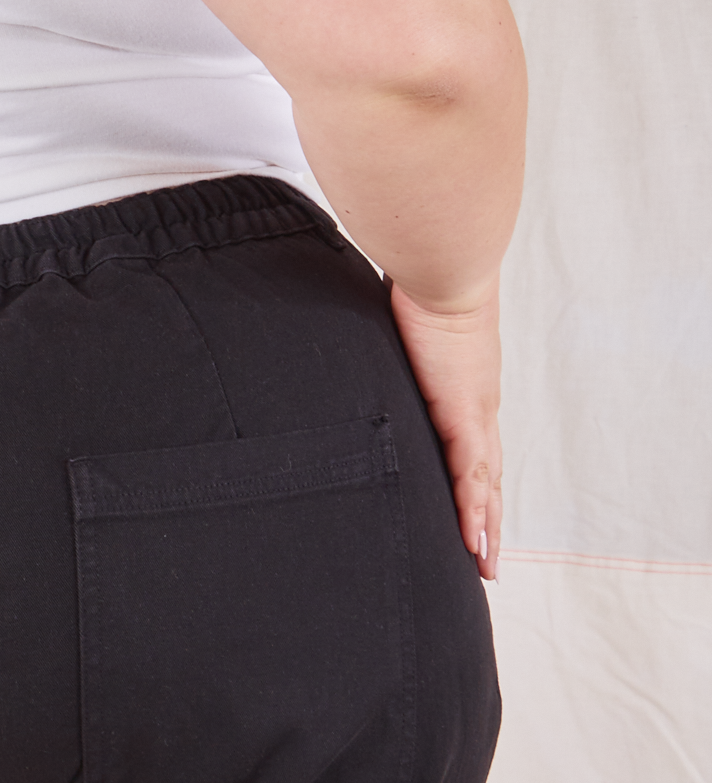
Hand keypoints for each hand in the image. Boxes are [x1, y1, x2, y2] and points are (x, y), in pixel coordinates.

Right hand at [388, 281, 501, 581]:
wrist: (441, 265)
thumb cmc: (418, 280)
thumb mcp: (394, 324)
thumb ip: (379, 342)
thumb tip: (346, 334)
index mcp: (460, 385)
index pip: (469, 443)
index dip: (472, 481)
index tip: (471, 512)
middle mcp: (475, 404)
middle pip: (485, 475)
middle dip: (485, 517)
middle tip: (485, 559)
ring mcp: (474, 411)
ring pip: (484, 485)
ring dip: (485, 526)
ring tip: (484, 567)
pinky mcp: (464, 412)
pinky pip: (470, 475)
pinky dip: (473, 512)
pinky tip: (475, 544)